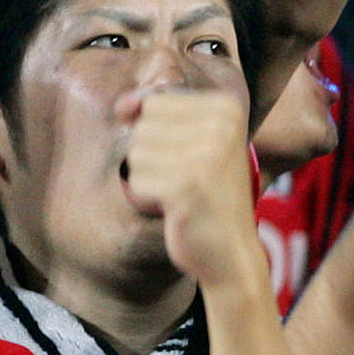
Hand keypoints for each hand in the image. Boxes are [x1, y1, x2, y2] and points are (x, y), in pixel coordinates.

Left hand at [122, 86, 263, 295]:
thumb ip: (152, 112)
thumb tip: (122, 105)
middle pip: (142, 128)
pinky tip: (176, 207)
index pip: (154, 104)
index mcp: (226, 107)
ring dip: (150, 178)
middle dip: (152, 157)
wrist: (231, 250)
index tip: (188, 157)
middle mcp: (221, 125)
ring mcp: (206, 155)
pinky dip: (147, 198)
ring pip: (135, 154)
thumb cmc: (206, 193)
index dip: (158, 135)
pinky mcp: (187, 185)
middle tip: (185, 178)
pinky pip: (136, 182)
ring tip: (181, 192)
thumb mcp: (190, 140)